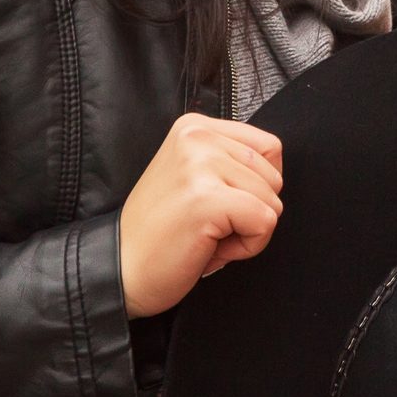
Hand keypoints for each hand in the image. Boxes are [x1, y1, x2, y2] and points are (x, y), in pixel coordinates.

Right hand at [117, 113, 284, 319]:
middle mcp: (197, 136)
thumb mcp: (195, 176)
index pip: (269, 148)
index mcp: (195, 126)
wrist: (120, 269)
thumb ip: (231, 161)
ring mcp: (200, 166)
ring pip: (272, 200)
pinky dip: (247, 246)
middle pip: (273, 175)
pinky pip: (265, 222)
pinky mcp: (207, 199)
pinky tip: (209, 247)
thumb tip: (276, 168)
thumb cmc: (162, 231)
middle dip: (252, 210)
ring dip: (247, 230)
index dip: (257, 186)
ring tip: (205, 234)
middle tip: (207, 224)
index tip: (216, 203)